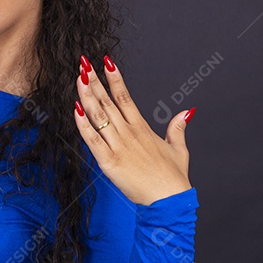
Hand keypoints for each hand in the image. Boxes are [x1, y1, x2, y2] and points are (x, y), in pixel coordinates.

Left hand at [73, 55, 192, 206]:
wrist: (169, 200)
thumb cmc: (173, 178)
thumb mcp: (178, 149)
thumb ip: (177, 129)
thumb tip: (186, 112)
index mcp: (142, 128)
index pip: (125, 97)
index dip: (115, 78)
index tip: (106, 62)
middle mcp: (128, 133)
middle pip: (108, 102)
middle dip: (95, 81)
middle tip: (84, 63)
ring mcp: (118, 147)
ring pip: (99, 116)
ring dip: (87, 95)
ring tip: (79, 77)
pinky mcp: (109, 162)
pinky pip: (92, 139)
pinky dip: (83, 124)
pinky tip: (76, 109)